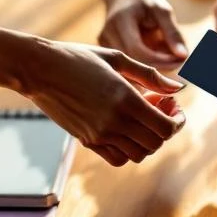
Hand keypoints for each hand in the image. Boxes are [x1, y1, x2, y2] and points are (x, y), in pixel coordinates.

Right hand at [25, 40, 186, 165]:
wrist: (38, 69)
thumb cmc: (78, 57)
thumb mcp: (118, 59)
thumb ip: (151, 76)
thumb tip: (178, 88)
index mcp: (126, 99)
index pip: (166, 127)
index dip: (177, 121)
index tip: (174, 107)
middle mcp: (114, 122)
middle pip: (156, 143)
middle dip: (165, 128)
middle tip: (160, 108)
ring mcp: (99, 135)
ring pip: (139, 154)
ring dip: (148, 139)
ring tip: (142, 118)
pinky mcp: (87, 141)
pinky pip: (118, 159)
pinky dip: (129, 150)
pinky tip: (126, 129)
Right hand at [99, 0, 187, 68]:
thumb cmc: (144, 0)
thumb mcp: (162, 10)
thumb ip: (172, 33)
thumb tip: (184, 57)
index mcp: (120, 21)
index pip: (137, 50)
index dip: (160, 59)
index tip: (180, 60)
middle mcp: (107, 35)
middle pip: (133, 62)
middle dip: (160, 66)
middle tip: (180, 62)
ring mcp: (104, 46)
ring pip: (131, 68)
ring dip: (154, 68)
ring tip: (170, 58)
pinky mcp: (106, 53)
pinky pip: (128, 66)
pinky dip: (146, 66)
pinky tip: (158, 59)